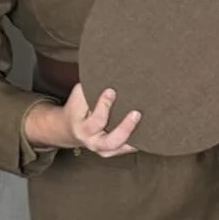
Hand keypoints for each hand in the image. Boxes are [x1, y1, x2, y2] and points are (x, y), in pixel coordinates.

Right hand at [24, 85, 140, 156]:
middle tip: (136, 113)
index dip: (104, 105)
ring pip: (119, 147)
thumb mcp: (78, 96)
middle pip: (110, 140)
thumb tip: (109, 68)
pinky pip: (126, 149)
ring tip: (146, 123)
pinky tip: (149, 131)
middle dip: (124, 127)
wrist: (69, 129)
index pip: (96, 118)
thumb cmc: (77, 108)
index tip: (112, 91)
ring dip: (133, 135)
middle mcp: (92, 141)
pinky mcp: (112, 151)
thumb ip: (91, 87)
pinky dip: (137, 141)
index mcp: (82, 126)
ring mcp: (102, 149)